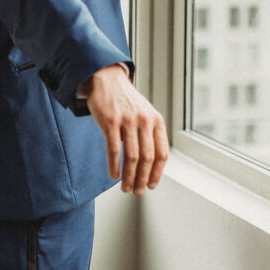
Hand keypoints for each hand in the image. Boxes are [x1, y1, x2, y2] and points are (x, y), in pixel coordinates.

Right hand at [83, 65, 168, 195]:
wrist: (106, 79)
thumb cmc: (125, 100)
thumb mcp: (144, 114)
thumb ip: (149, 134)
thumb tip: (149, 165)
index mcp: (156, 121)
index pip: (162, 153)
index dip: (157, 173)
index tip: (151, 185)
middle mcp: (144, 120)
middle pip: (147, 158)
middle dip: (142, 179)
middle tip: (136, 191)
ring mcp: (127, 120)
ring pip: (131, 157)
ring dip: (128, 177)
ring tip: (125, 187)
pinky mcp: (110, 121)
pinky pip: (114, 149)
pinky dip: (114, 165)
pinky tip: (113, 175)